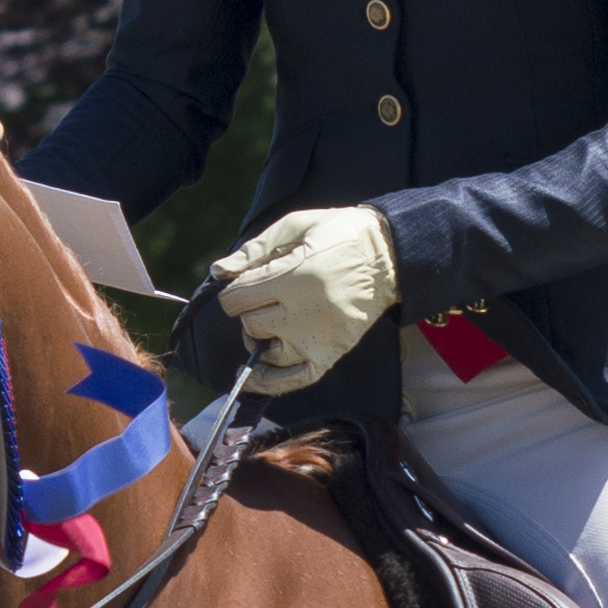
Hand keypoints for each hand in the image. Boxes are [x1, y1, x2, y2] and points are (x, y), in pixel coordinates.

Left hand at [209, 204, 396, 386]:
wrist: (389, 257)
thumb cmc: (339, 234)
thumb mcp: (296, 225)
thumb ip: (255, 250)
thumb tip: (219, 272)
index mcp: (294, 276)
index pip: (238, 298)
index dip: (233, 290)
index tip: (245, 283)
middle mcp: (304, 313)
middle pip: (250, 324)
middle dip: (250, 310)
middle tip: (266, 296)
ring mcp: (318, 339)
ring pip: (266, 352)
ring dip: (261, 338)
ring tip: (272, 321)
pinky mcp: (331, 355)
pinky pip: (293, 379)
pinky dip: (271, 382)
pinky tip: (255, 375)